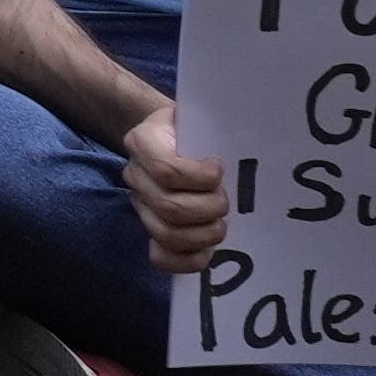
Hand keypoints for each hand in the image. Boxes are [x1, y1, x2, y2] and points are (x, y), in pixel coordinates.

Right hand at [123, 101, 230, 277]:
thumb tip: (240, 137)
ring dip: (204, 235)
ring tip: (220, 224)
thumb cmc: (192, 127)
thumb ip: (209, 123)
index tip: (219, 169)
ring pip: (166, 233)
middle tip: (225, 200)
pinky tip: (207, 252)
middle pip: (169, 206)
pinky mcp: (150, 229)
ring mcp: (141, 205)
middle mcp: (135, 175)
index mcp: (143, 141)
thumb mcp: (196, 114)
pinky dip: (187, 260)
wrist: (169, 135)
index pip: (166, 170)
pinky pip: (160, 257)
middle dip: (208, 208)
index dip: (200, 177)